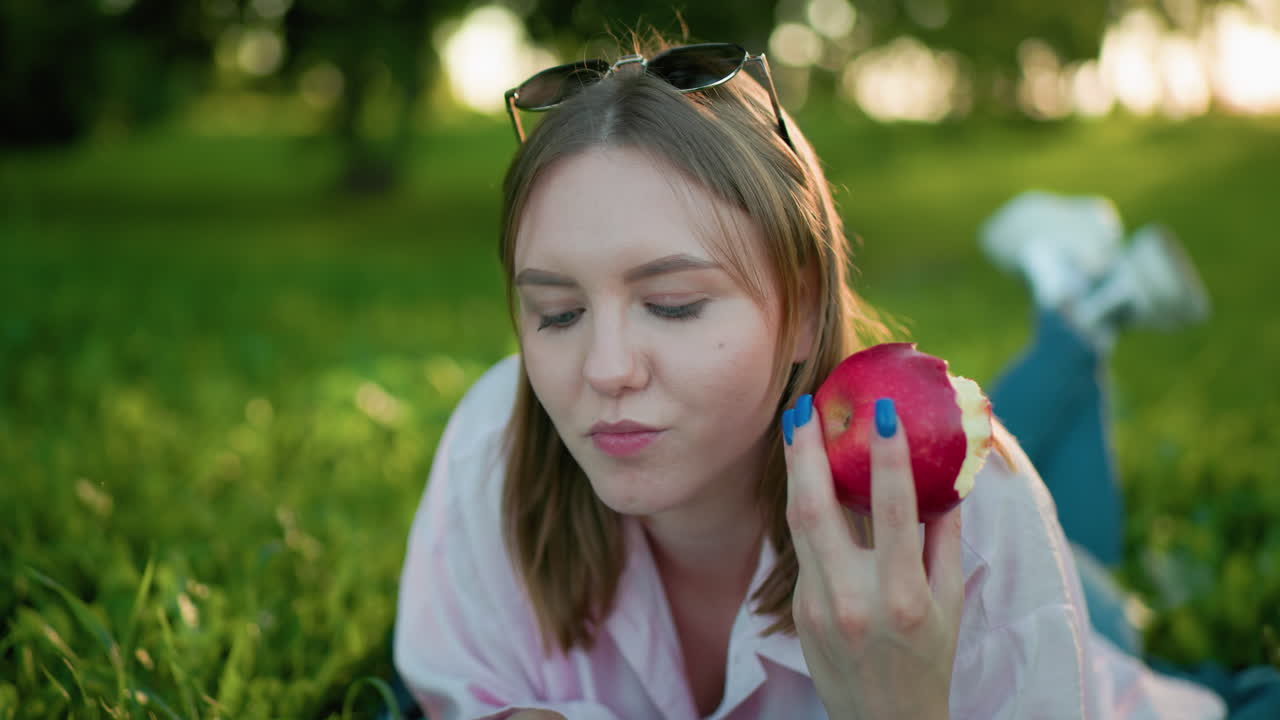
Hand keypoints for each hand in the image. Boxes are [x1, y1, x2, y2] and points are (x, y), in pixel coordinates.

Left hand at [782, 395, 963, 719]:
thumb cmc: (929, 658)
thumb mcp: (951, 601)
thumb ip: (944, 538)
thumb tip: (946, 475)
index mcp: (902, 595)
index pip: (890, 510)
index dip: (886, 455)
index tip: (880, 410)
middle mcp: (854, 598)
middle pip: (817, 510)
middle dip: (808, 452)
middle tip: (806, 406)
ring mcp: (819, 605)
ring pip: (797, 523)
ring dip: (794, 470)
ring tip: (796, 426)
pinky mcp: (798, 609)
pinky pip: (803, 549)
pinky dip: (806, 508)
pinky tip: (808, 477)